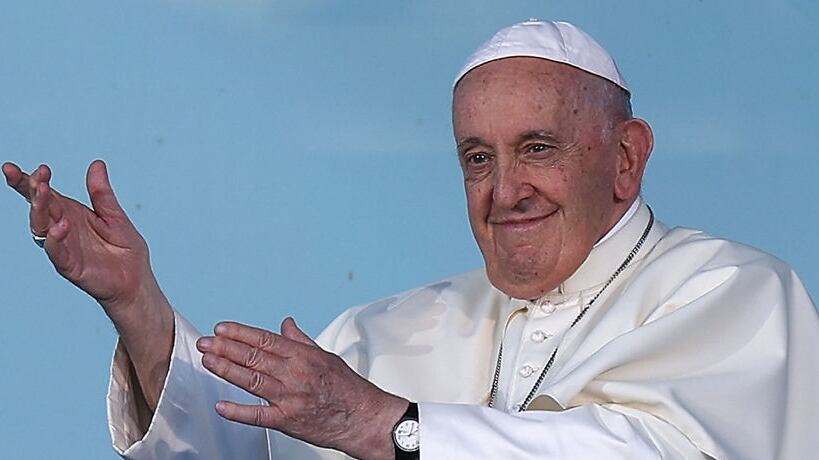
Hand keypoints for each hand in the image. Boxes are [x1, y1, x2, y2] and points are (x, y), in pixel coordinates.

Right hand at [3, 160, 173, 408]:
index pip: (44, 195)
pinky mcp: (70, 266)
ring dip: (39, 209)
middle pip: (38, 207)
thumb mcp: (114, 215)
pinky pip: (56, 253)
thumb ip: (102, 193)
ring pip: (41, 227)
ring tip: (42, 191)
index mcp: (69, 214)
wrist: (136, 280)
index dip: (30, 181)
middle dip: (31, 190)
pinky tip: (61, 226)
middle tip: (35, 176)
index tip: (26, 167)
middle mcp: (61, 228)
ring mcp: (63, 247)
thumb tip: (97, 164)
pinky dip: (55, 239)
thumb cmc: (124, 249)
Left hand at [197, 318, 407, 459]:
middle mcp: (294, 374)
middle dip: (225, 348)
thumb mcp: (324, 356)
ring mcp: (289, 397)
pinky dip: (238, 411)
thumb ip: (301, 340)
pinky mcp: (288, 420)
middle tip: (204, 342)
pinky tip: (221, 405)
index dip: (240, 332)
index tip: (221, 328)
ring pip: (251, 380)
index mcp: (302, 356)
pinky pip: (258, 416)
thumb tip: (286, 324)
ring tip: (208, 361)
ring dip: (226, 369)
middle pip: (253, 357)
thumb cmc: (346, 387)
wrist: (363, 417)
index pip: (265, 339)